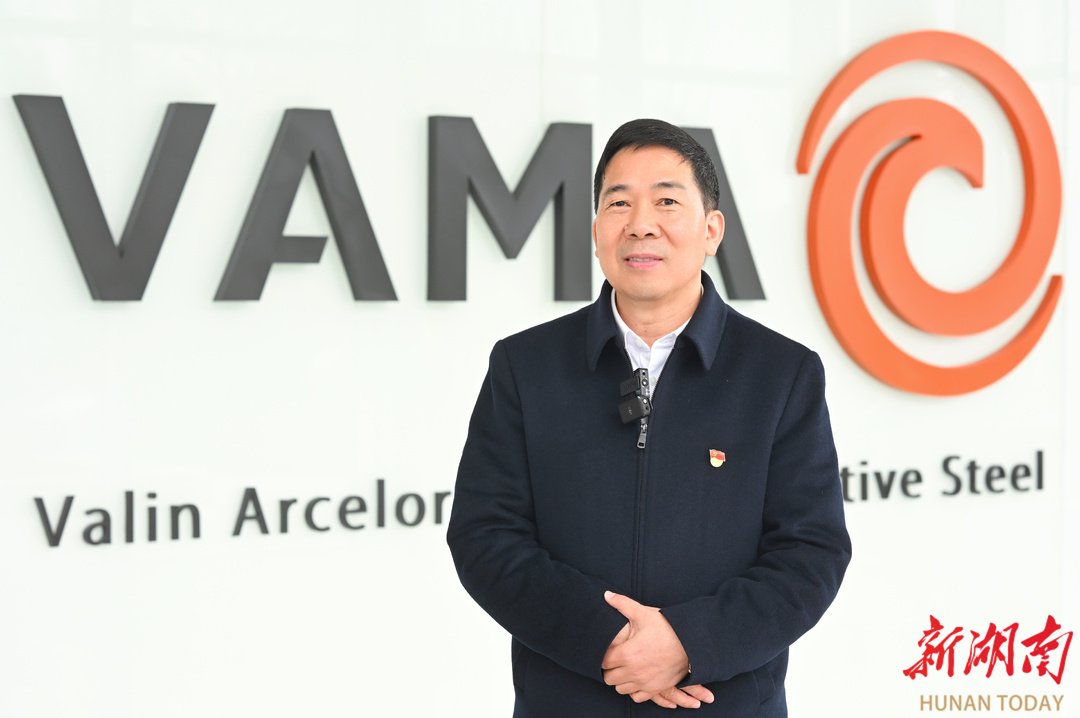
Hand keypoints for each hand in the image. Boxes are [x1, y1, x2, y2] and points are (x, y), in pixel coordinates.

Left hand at [601, 591, 713, 707]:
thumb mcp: (643, 613)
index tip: (609, 649)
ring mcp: (645, 682)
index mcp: (627, 654)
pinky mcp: (656, 688)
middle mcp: (634, 672)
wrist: (692, 642)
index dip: (604, 655)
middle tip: (616, 659)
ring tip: (625, 668)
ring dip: (620, 679)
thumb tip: (606, 595)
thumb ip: (622, 604)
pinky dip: (634, 690)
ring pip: (620, 689)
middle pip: (609, 678)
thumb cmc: (668, 627)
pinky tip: (637, 678)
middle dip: (610, 668)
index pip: (603, 661)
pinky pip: (637, 697)